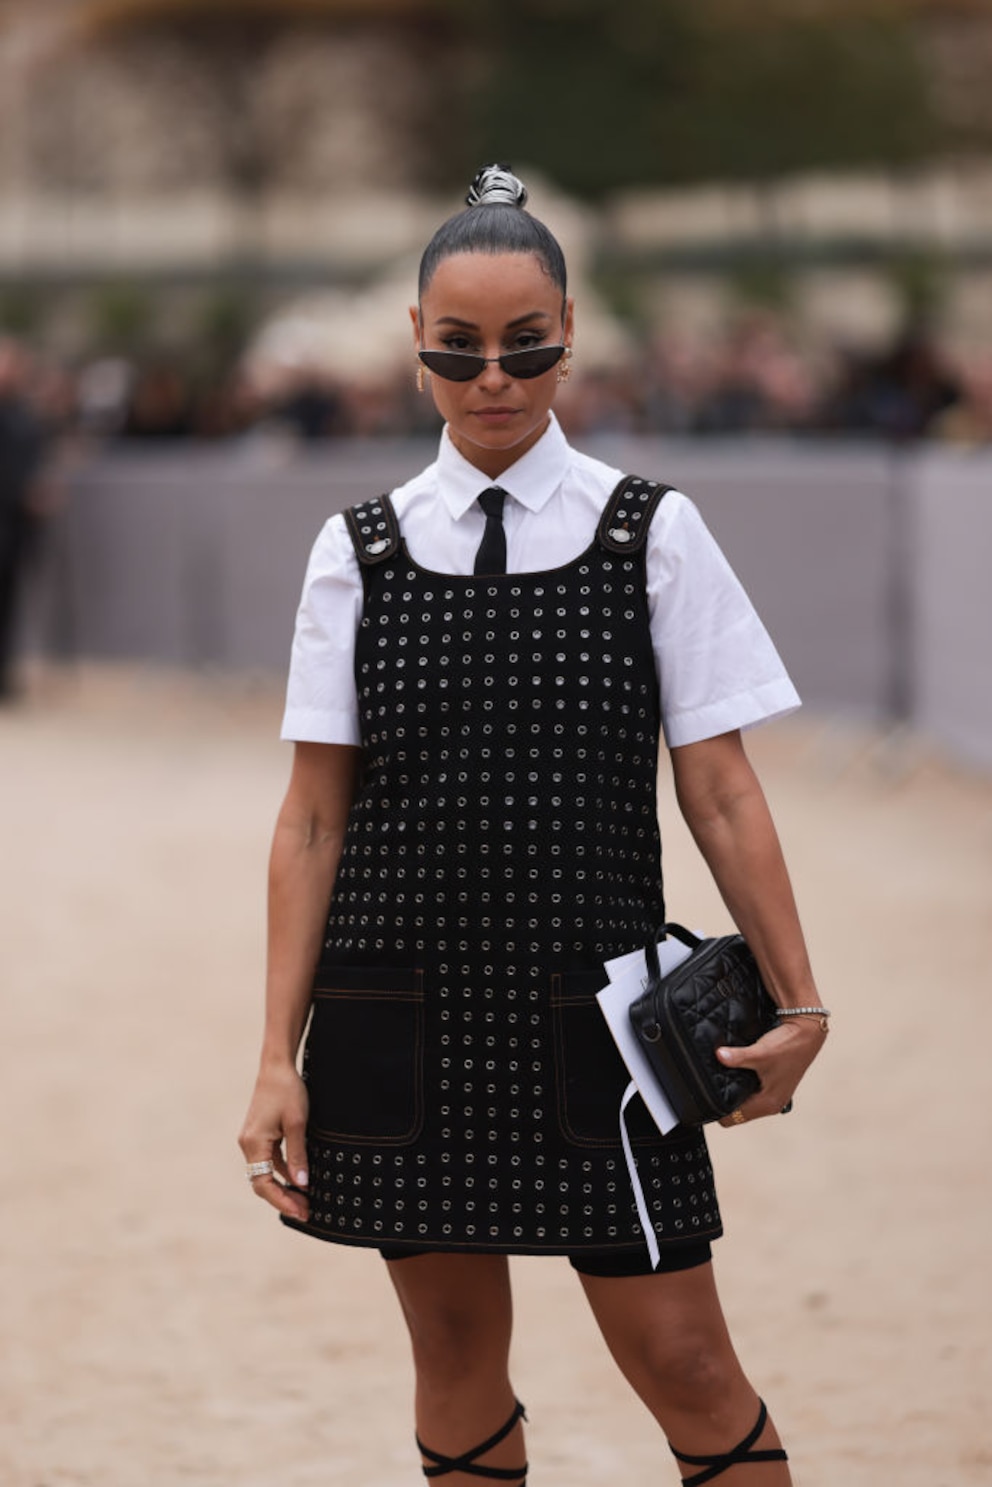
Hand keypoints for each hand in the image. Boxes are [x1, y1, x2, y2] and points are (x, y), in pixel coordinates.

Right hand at [238, 1063, 309, 1221]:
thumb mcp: (298, 1124)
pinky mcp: (259, 1135)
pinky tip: (299, 1180)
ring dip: (284, 1187)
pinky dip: (283, 1172)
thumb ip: (298, 1155)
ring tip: (305, 1200)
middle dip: (283, 1199)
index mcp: (253, 1143)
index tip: (301, 1211)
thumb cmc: (288, 1091)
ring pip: (265, 1173)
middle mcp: (248, 1144)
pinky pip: (269, 1161)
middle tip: (306, 1211)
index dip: (282, 1201)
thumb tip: (302, 1185)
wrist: (277, 1066)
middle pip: (262, 1182)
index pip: (264, 1183)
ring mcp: (252, 1140)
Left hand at [716, 1016, 826, 1127]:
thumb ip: (738, 1057)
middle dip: (724, 1101)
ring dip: (734, 1092)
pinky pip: (751, 1092)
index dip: (717, 1110)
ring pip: (744, 1102)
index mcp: (768, 1103)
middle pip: (737, 1112)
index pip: (732, 1119)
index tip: (704, 1096)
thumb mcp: (760, 1052)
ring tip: (720, 1077)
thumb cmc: (787, 1046)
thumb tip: (719, 1056)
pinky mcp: (774, 1085)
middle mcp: (771, 1104)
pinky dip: (742, 1085)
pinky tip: (734, 1072)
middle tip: (707, 1085)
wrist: (807, 1032)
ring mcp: (773, 1095)